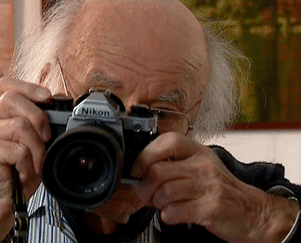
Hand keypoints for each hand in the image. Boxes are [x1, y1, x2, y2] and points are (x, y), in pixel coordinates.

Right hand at [0, 77, 51, 241]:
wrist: (4, 203)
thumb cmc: (20, 173)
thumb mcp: (36, 144)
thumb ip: (42, 122)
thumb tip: (59, 100)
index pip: (6, 85)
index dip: (27, 86)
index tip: (47, 96)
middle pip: (11, 98)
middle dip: (38, 116)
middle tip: (46, 138)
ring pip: (19, 125)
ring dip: (36, 148)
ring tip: (34, 164)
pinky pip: (17, 149)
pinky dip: (28, 164)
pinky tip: (24, 174)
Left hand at [131, 132, 298, 242]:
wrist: (254, 212)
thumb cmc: (222, 190)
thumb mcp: (200, 168)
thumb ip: (174, 165)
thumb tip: (140, 172)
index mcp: (198, 152)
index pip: (167, 142)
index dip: (145, 156)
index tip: (136, 170)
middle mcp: (204, 166)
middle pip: (158, 171)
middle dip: (144, 187)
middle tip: (145, 195)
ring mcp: (208, 187)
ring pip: (164, 192)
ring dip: (156, 203)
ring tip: (163, 205)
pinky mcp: (210, 208)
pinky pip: (174, 211)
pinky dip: (167, 216)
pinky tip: (174, 214)